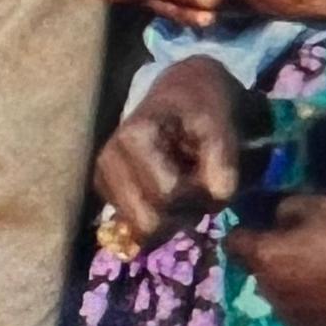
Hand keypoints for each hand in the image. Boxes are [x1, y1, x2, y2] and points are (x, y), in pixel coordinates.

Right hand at [92, 55, 266, 247]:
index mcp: (131, 139)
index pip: (168, 195)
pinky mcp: (106, 191)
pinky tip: (168, 189)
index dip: (198, 193)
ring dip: (171, 217)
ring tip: (184, 185)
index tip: (208, 171)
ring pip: (141, 230)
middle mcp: (106, 160)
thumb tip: (216, 197)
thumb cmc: (201, 109)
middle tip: (197, 185)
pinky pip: (135, 227)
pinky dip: (159, 216)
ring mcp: (102, 178)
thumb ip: (223, 162)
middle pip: (149, 221)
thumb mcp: (222, 125)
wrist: (182, 94)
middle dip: (182, 213)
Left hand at [226, 193, 325, 325]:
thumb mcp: (322, 206)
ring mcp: (291, 318)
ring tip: (321, 270)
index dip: (244, 230)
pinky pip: (302, 310)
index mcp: (263, 258)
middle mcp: (268, 291)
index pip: (232, 242)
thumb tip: (277, 218)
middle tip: (300, 245)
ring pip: (279, 291)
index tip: (262, 223)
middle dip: (271, 256)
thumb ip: (288, 208)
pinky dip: (311, 301)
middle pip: (257, 268)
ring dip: (290, 280)